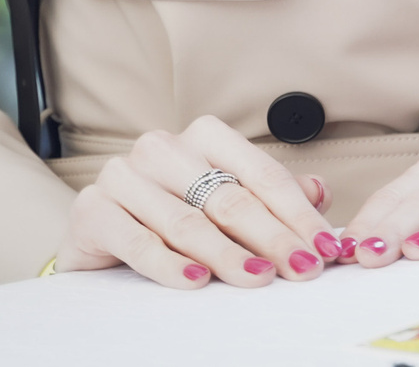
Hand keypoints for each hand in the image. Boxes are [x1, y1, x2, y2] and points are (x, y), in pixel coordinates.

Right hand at [56, 114, 337, 288]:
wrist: (99, 239)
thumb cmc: (172, 218)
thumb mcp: (225, 205)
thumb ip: (269, 197)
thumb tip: (320, 192)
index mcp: (203, 136)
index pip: (262, 175)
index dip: (298, 214)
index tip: (326, 247)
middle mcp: (162, 147)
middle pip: (229, 199)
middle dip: (273, 238)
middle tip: (303, 269)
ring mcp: (124, 175)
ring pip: (188, 221)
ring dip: (228, 255)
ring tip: (259, 278)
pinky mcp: (93, 209)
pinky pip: (138, 241)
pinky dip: (170, 265)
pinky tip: (196, 282)